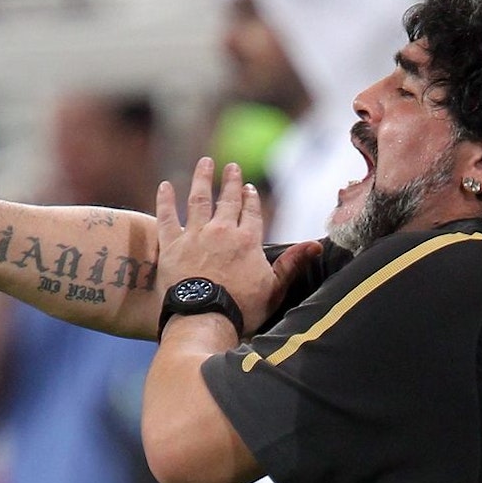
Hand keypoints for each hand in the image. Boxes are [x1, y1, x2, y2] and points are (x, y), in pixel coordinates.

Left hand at [155, 157, 320, 336]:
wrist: (204, 319)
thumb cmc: (241, 309)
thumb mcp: (274, 289)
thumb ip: (293, 264)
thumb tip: (317, 246)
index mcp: (247, 240)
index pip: (251, 212)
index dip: (250, 198)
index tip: (249, 187)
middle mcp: (221, 231)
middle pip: (228, 200)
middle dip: (231, 182)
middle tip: (231, 166)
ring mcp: (194, 236)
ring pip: (198, 200)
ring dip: (202, 179)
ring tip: (205, 163)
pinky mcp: (171, 245)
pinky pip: (167, 217)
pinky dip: (165, 200)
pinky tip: (165, 186)